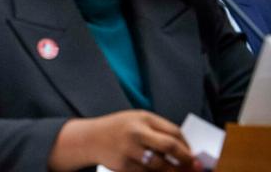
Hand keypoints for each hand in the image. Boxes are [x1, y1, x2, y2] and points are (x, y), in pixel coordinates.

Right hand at [51, 110, 203, 171]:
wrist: (90, 139)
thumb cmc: (118, 129)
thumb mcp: (137, 121)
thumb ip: (158, 131)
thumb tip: (184, 149)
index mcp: (142, 118)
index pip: (173, 132)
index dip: (187, 145)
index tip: (192, 155)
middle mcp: (136, 133)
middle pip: (170, 146)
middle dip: (186, 159)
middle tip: (194, 167)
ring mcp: (129, 150)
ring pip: (161, 166)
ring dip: (173, 171)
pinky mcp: (124, 166)